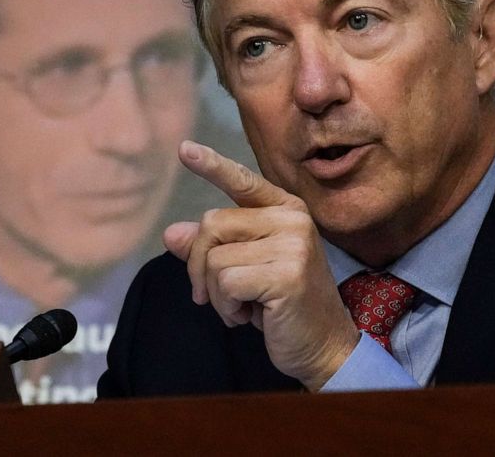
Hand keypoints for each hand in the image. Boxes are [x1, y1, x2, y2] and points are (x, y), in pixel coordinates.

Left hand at [164, 140, 359, 390]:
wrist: (323, 346)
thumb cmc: (281, 305)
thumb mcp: (244, 269)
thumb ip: (210, 247)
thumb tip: (171, 233)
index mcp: (284, 209)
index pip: (242, 181)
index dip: (211, 165)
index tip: (183, 149)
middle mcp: (292, 219)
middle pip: (211, 224)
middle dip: (199, 266)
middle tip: (217, 295)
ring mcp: (293, 244)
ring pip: (213, 258)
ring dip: (216, 293)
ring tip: (244, 306)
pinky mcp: (287, 274)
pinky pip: (224, 282)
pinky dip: (225, 307)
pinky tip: (249, 316)